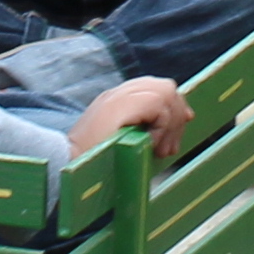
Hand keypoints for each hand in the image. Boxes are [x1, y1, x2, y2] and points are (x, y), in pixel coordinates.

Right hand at [69, 73, 191, 161]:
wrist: (67, 166)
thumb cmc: (94, 163)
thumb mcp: (125, 142)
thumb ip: (148, 129)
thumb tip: (186, 117)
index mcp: (116, 99)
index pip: (154, 88)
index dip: (173, 105)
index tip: (183, 124)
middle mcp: (117, 93)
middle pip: (164, 86)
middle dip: (177, 114)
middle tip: (171, 147)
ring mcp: (118, 96)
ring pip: (166, 92)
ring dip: (171, 125)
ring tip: (161, 150)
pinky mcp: (121, 105)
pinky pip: (158, 106)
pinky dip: (162, 128)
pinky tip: (151, 145)